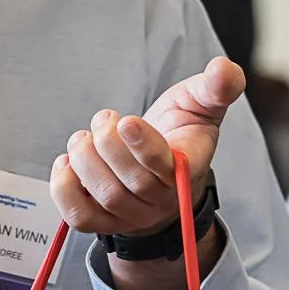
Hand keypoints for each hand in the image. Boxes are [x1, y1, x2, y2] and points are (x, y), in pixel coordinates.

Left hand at [52, 57, 244, 289]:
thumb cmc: (180, 132)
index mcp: (188, 168)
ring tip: (83, 138)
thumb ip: (216, 87)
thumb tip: (224, 68)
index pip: (166, 167)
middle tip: (104, 118)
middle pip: (132, 183)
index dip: (144, 146)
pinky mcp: (104, 222)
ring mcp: (133, 215)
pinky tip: (66, 163)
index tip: (126, 120)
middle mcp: (163, 199)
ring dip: (85, 161)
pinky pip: (80, 218)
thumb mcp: (201, 103)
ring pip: (107, 198)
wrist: (160, 168)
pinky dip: (64, 189)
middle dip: (108, 145)